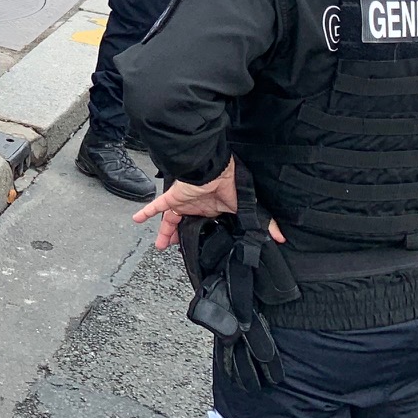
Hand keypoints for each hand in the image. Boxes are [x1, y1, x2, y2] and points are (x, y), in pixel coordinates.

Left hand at [132, 158, 284, 251]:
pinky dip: (146, 212)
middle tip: (174, 249)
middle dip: (180, 237)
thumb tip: (281, 238)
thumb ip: (263, 222)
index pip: (206, 224)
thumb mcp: (248, 207)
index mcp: (213, 208)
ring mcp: (183, 202)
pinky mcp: (173, 198)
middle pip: (186, 225)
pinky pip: (156, 206)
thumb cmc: (231, 183)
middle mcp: (196, 206)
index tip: (202, 247)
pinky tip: (136, 219)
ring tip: (159, 246)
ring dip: (164, 232)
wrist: (214, 168)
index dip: (203, 234)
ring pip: (170, 220)